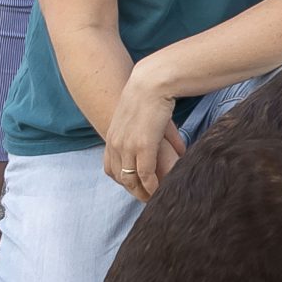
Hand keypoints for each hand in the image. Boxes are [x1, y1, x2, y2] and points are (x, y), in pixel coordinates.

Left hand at [102, 74, 185, 202]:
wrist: (152, 81)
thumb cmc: (150, 94)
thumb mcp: (140, 114)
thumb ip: (149, 130)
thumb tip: (170, 143)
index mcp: (112, 136)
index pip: (111, 167)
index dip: (124, 180)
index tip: (138, 187)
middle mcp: (116, 144)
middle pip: (119, 177)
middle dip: (133, 190)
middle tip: (147, 199)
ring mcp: (128, 146)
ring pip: (130, 179)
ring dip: (142, 192)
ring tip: (154, 198)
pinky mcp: (143, 146)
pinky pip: (144, 174)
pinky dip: (151, 186)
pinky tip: (159, 191)